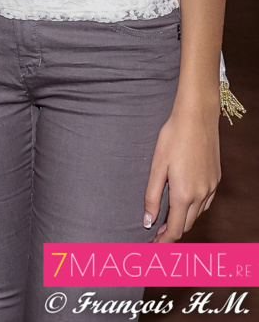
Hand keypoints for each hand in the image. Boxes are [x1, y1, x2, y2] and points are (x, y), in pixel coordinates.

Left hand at [144, 101, 220, 242]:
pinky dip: (194, 207)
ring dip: (183, 219)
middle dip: (172, 232)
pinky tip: (185, 201)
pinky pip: (205, 201)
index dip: (164, 241)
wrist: (197, 117)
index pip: (175, 229)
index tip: (154, 246)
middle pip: (186, 224)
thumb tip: (148, 221)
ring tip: (168, 218)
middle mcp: (201, 194)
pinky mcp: (216, 178)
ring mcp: (211, 187)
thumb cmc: (173, 138)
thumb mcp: (157, 166)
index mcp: (184, 194)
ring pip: (197, 214)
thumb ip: (151, 195)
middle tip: (156, 233)